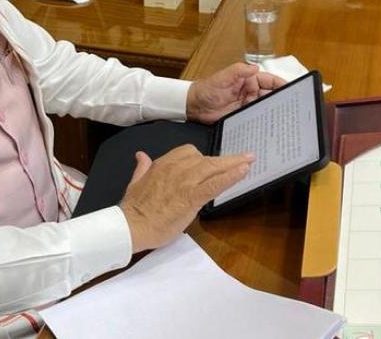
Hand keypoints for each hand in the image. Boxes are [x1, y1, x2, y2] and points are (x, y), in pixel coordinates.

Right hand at [119, 145, 253, 252]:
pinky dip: (230, 176)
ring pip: (213, 167)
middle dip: (226, 159)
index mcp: (163, 165)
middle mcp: (176, 169)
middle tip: (244, 157)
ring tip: (250, 160)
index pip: (188, 153)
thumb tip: (142, 155)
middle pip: (205, 158)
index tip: (213, 162)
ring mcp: (185, 182)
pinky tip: (243, 171)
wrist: (131, 226)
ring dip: (234, 164)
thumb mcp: (135, 182)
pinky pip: (215, 183)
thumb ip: (142, 168)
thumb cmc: (134, 209)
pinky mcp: (192, 197)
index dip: (203, 158)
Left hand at [186, 63, 285, 123]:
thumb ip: (239, 71)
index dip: (282, 85)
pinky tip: (271, 126)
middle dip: (282, 100)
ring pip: (266, 108)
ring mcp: (248, 104)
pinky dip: (264, 121)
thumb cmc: (207, 89)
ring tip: (285, 118)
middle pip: (271, 95)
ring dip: (274, 112)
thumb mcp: (223, 77)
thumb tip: (256, 67)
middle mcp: (251, 91)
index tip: (293, 91)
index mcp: (249, 79)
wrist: (194, 106)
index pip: (271, 81)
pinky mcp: (244, 116)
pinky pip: (257, 118)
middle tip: (292, 107)